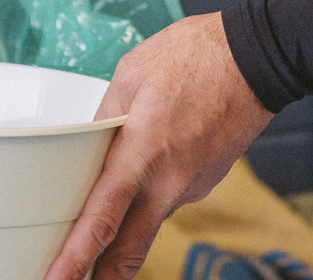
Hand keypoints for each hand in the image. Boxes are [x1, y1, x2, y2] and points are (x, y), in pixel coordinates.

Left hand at [45, 14, 273, 279]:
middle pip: (128, 250)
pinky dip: (154, 191)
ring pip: (148, 220)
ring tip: (108, 209)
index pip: (101, 221)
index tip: (55, 279)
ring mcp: (191, 186)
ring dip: (126, 228)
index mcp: (141, 153)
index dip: (74, 258)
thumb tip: (90, 142)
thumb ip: (105, 115)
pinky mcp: (206, 182)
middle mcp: (168, 182)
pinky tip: (155, 161)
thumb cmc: (196, 56)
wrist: (257, 58)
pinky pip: (169, 196)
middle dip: (100, 277)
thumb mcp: (131, 73)